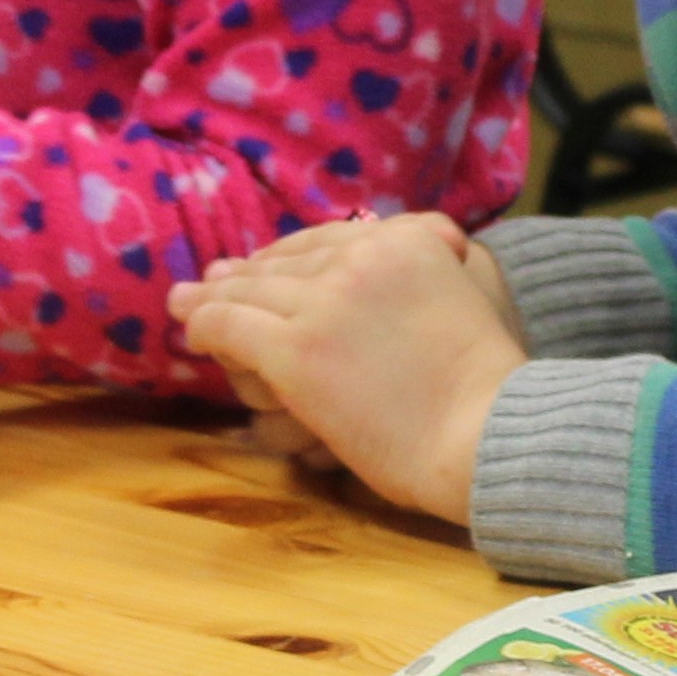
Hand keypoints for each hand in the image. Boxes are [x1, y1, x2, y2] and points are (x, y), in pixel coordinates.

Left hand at [169, 212, 526, 523]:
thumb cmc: (489, 387)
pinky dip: (205, 326)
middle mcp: (362, 258)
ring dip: (213, 297)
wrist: (490, 435)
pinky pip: (230, 328)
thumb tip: (442, 244)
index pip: (330, 240)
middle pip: (287, 264)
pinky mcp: (295, 354)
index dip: (291, 253)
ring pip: (251, 293)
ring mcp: (325, 304)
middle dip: (247, 274)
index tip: (268, 263)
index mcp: (407, 241)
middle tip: (214, 278)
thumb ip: (436, 268)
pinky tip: (192, 331)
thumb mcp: (470, 297)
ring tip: (187, 301)